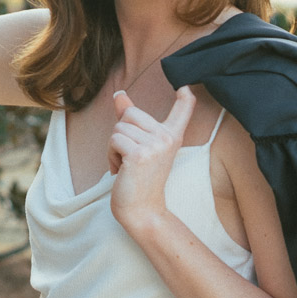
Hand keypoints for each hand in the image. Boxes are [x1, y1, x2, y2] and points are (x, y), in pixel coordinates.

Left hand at [108, 85, 196, 231]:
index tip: (185, 87)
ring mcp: (155, 146)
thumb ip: (130, 119)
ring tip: (127, 166)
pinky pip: (114, 141)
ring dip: (114, 148)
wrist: (142, 211)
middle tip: (130, 157)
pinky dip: (110, 156)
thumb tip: (119, 94)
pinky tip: (121, 171)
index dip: (184, 97)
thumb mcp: (138, 146)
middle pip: (129, 113)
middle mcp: (167, 138)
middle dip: (121, 133)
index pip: (183, 110)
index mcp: (171, 136)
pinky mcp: (139, 155)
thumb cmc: (139, 179)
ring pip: (118, 128)